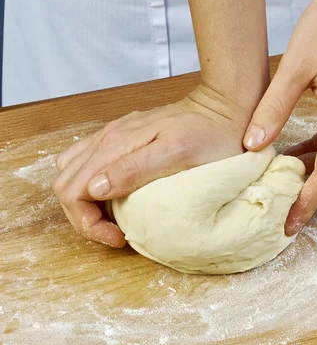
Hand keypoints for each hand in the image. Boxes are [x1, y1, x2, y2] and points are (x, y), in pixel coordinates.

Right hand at [52, 85, 249, 246]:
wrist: (224, 108)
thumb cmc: (209, 135)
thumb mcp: (177, 155)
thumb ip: (133, 169)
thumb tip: (94, 188)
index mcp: (115, 145)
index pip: (72, 191)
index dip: (88, 222)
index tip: (118, 236)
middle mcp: (107, 138)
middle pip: (66, 184)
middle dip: (82, 217)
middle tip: (115, 233)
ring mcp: (113, 136)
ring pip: (72, 174)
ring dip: (84, 202)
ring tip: (112, 219)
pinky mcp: (122, 138)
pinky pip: (89, 163)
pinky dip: (92, 187)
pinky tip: (116, 196)